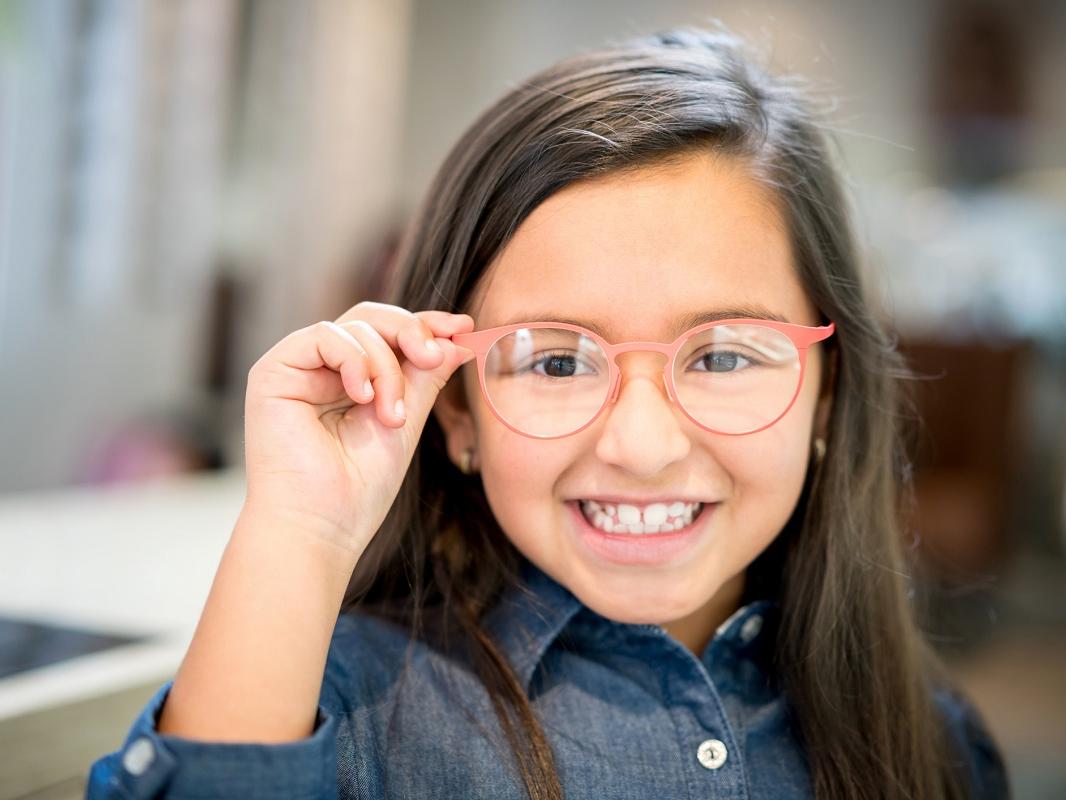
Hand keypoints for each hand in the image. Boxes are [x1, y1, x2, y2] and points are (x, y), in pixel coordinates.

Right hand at [240, 301, 474, 555]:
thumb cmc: (359, 488)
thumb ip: (427, 376)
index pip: (389, 334)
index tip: (464, 326)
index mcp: (352, 380)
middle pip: (372, 318)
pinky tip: (363, 397)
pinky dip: (355, 360)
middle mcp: (322, 369)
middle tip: (435, 356)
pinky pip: (323, 336)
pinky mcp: (272, 372)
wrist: (321, 527)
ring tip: (391, 416)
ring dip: (387, 368)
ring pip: (355, 327)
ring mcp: (297, 368)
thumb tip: (461, 335)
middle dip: (412, 332)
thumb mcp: (406, 420)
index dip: (426, 324)